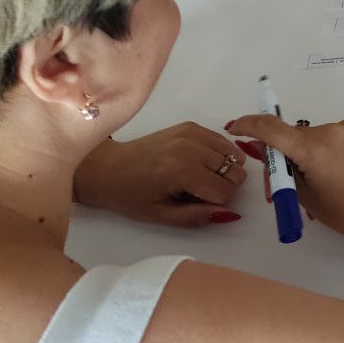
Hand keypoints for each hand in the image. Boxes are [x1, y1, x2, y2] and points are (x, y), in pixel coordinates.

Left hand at [73, 124, 247, 226]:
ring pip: (234, 155)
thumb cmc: (131, 196)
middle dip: (224, 187)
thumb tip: (229, 213)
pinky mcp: (191, 126)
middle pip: (235, 172)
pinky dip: (220, 154)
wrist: (109, 168)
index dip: (216, 204)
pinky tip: (203, 163)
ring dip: (224, 170)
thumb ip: (196, 216)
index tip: (198, 205)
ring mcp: (192, 133)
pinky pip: (223, 141)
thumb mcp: (160, 215)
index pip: (225, 191)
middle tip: (201, 192)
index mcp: (182, 171)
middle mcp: (191, 147)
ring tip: (202, 177)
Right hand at [225, 116, 343, 245]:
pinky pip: (332, 134)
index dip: (248, 125)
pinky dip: (326, 147)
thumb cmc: (343, 212)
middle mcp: (330, 130)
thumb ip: (280, 170)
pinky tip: (336, 168)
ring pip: (313, 135)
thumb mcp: (303, 195)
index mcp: (313, 149)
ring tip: (319, 178)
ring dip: (307, 151)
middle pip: (293, 136)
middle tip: (285, 182)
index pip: (271, 129)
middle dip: (284, 154)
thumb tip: (262, 149)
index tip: (235, 127)